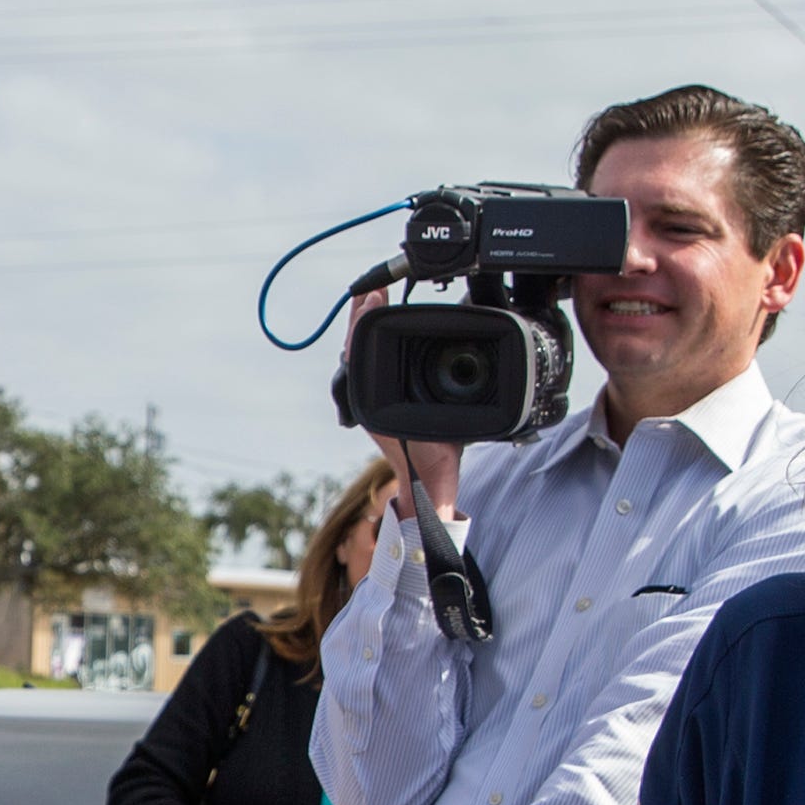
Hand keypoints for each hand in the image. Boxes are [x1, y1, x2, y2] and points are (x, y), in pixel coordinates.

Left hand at [343, 292, 464, 508]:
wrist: (426, 467)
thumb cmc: (428, 466)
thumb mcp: (439, 477)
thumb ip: (442, 499)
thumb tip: (444, 519)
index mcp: (380, 406)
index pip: (360, 363)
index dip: (360, 332)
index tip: (369, 302)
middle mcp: (374, 389)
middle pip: (361, 345)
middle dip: (363, 316)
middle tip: (371, 288)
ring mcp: (381, 380)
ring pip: (368, 341)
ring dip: (370, 313)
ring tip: (375, 285)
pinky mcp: (393, 372)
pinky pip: (379, 341)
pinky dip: (378, 317)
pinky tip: (381, 295)